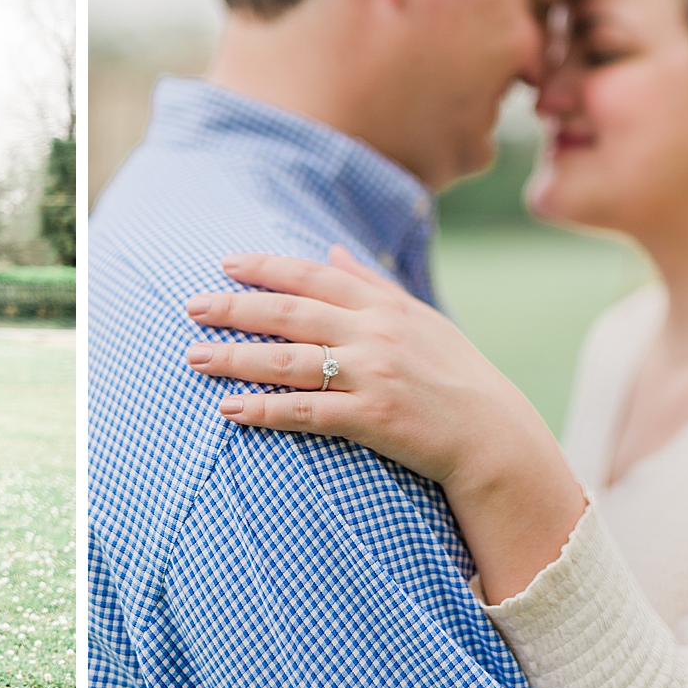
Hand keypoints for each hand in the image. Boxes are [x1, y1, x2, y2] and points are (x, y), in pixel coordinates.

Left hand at [186, 246, 535, 485]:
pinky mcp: (373, 418)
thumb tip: (332, 249)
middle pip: (290, 313)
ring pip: (288, 361)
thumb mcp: (420, 319)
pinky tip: (230, 409)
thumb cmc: (456, 376)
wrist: (495, 438)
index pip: (313, 276)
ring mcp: (373, 375)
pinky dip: (265, 409)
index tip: (226, 264)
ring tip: (195, 357)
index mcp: (383, 305)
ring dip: (236, 358)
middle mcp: (374, 333)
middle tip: (192, 306)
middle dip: (236, 308)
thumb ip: (372, 284)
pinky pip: (306, 411)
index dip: (267, 268)